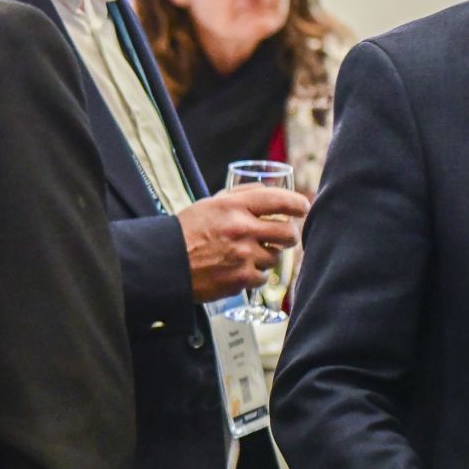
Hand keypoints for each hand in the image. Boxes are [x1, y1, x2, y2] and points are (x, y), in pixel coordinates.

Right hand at [180, 186, 310, 301]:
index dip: (297, 204)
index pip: (279, 200)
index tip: (303, 208)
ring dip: (266, 256)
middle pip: (288, 233)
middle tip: (282, 237)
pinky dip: (253, 275)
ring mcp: (243, 255)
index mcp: (233, 206)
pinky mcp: (241, 278)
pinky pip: (262, 277)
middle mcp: (242, 229)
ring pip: (276, 257)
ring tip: (245, 255)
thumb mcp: (210, 204)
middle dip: (288, 236)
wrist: (165, 262)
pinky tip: (237, 270)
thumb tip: (268, 190)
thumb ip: (240, 195)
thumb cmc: (186, 232)